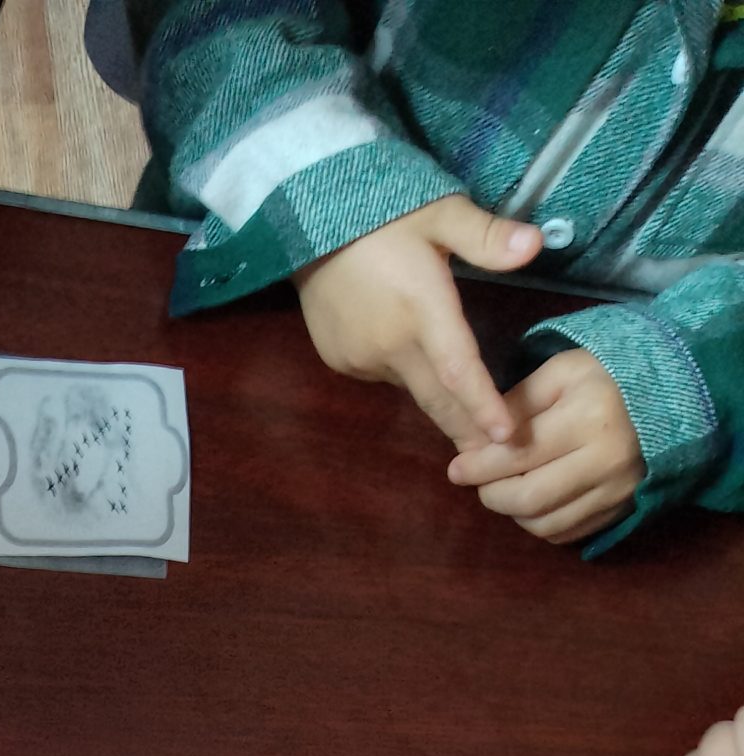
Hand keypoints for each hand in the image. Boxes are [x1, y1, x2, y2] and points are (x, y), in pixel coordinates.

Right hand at [295, 196, 543, 443]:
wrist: (306, 222)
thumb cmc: (381, 211)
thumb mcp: (440, 210)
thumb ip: (486, 234)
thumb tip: (537, 244)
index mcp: (421, 310)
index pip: (458, 369)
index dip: (482, 405)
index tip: (506, 437)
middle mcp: (390, 346)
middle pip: (438, 400)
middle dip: (467, 430)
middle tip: (494, 456)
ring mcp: (361, 359)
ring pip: (412, 386)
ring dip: (436, 394)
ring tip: (457, 398)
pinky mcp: (340, 361)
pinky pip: (383, 375)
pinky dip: (402, 371)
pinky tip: (401, 345)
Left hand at [446, 350, 639, 543]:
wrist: (673, 394)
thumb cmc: (608, 377)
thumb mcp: (561, 373)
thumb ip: (517, 404)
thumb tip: (477, 440)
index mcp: (587, 418)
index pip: (518, 455)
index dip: (479, 467)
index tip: (456, 468)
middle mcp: (604, 461)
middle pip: (527, 499)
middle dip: (492, 494)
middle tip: (479, 482)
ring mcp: (616, 491)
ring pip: (544, 524)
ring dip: (514, 513)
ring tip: (506, 489)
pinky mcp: (621, 510)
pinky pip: (566, 533)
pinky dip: (540, 524)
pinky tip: (533, 502)